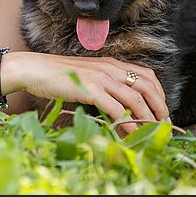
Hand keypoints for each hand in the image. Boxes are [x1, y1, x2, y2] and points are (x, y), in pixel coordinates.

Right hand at [17, 53, 168, 133]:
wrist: (33, 69)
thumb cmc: (56, 75)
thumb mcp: (85, 76)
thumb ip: (103, 85)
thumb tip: (118, 105)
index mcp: (110, 63)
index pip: (146, 75)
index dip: (159, 94)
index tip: (161, 111)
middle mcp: (109, 68)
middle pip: (147, 86)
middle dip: (159, 107)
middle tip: (162, 125)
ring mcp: (100, 77)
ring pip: (135, 99)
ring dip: (146, 118)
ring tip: (150, 132)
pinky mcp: (89, 89)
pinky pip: (116, 108)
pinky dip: (126, 122)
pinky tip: (127, 133)